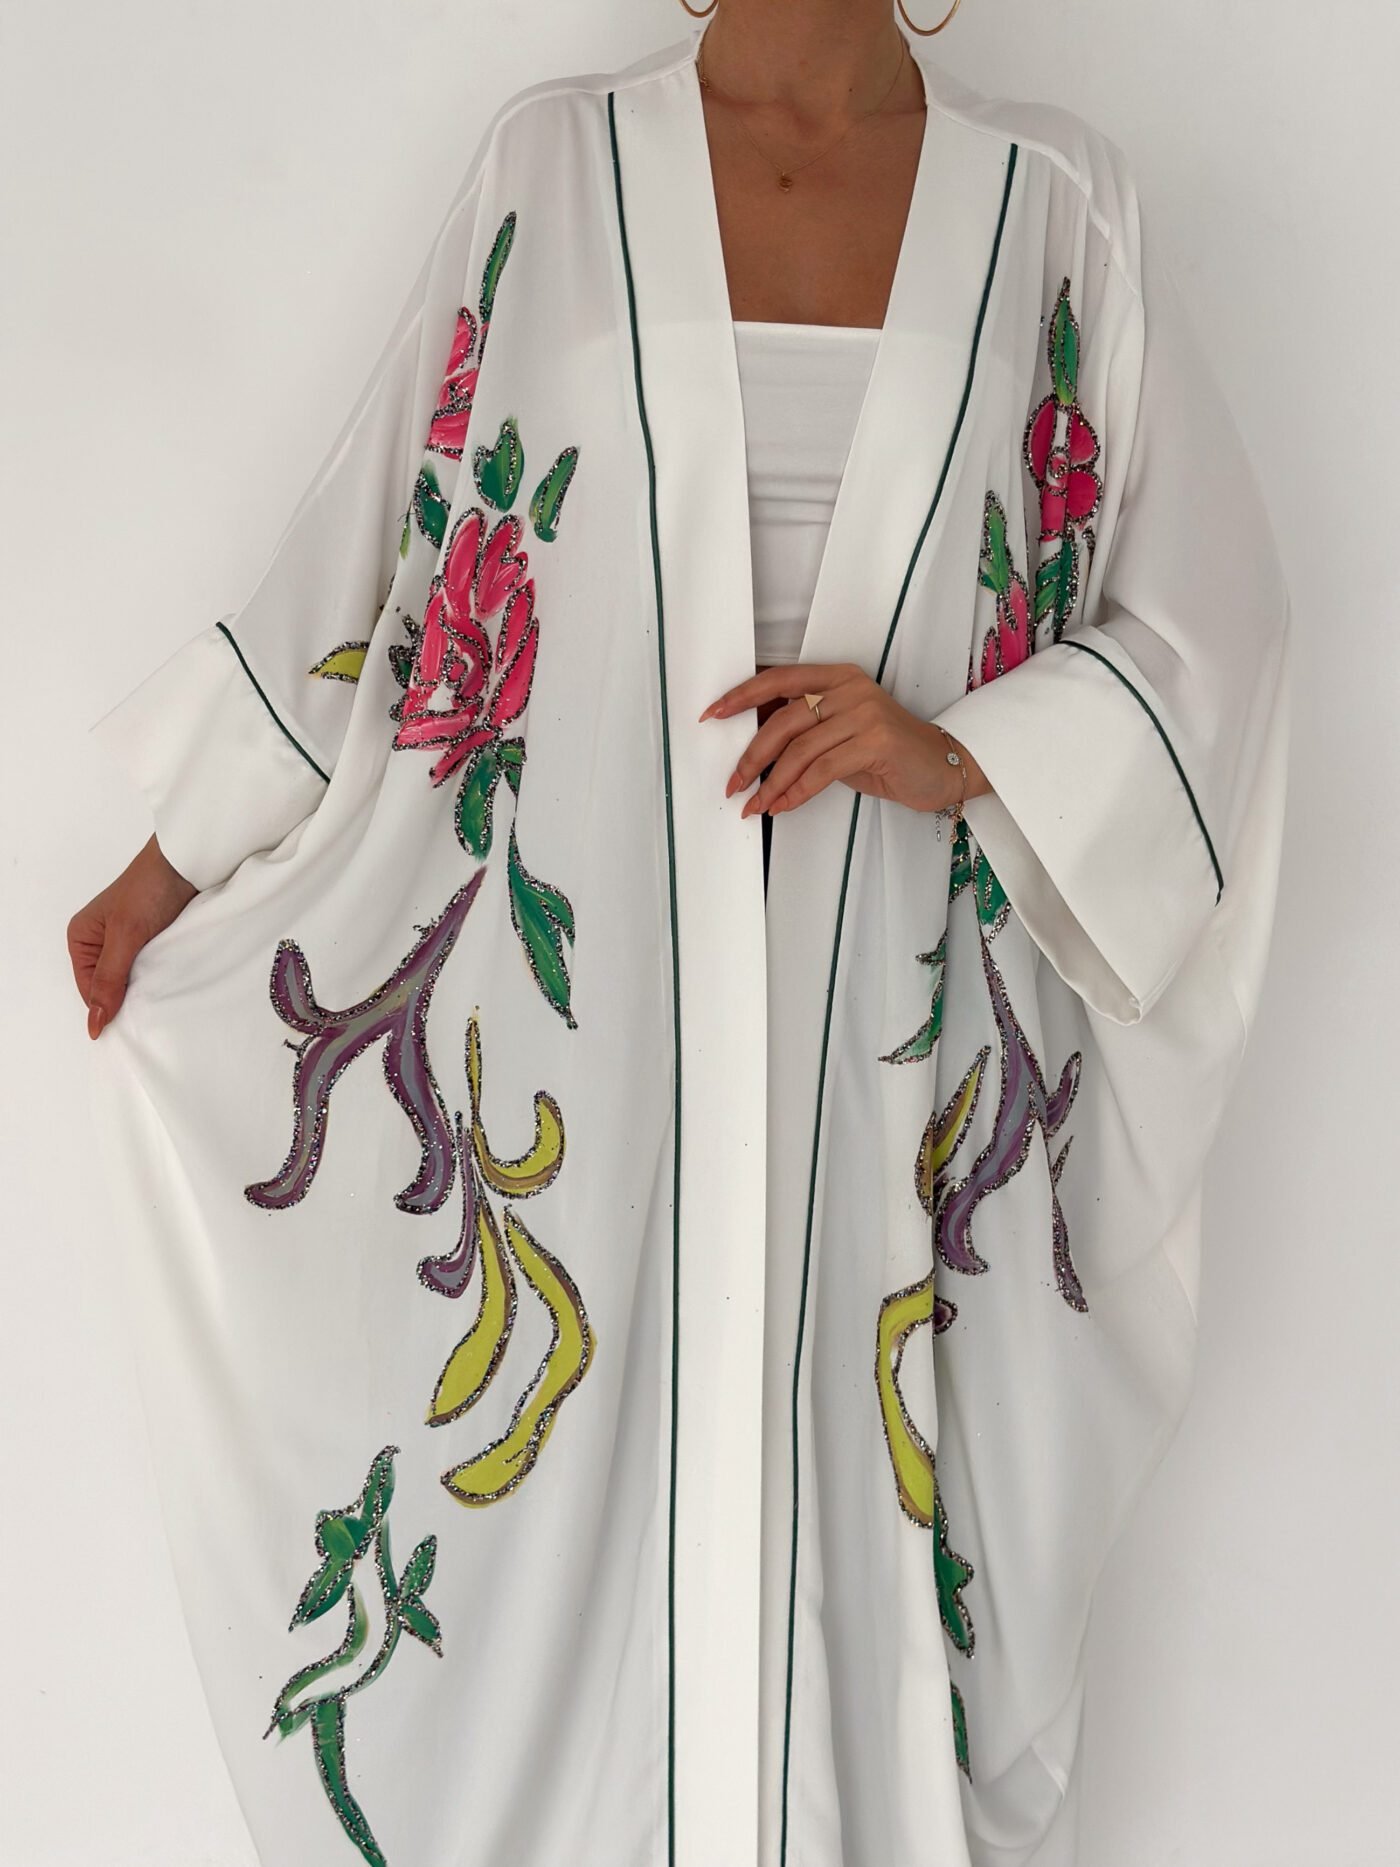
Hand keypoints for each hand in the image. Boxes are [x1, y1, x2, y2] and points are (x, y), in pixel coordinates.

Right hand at [68, 834, 198, 1038]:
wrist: (187, 861)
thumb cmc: (149, 889)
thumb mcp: (125, 937)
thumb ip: (109, 979)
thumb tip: (94, 1023)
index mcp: (81, 939)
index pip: (89, 990)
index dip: (108, 1005)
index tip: (133, 1017)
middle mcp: (99, 942)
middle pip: (109, 986)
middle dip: (128, 996)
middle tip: (150, 1003)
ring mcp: (126, 942)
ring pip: (131, 979)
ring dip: (146, 985)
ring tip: (161, 989)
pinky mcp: (150, 940)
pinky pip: (150, 968)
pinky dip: (158, 975)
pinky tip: (169, 979)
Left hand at [698, 662, 989, 818]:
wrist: (939, 766)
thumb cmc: (884, 752)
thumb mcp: (839, 732)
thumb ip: (803, 728)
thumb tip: (751, 742)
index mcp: (836, 676)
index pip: (779, 679)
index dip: (741, 695)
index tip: (712, 714)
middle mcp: (849, 688)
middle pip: (784, 719)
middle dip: (751, 755)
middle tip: (732, 782)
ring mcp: (864, 713)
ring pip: (800, 749)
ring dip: (771, 783)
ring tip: (754, 804)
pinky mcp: (876, 742)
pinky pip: (822, 771)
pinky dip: (796, 792)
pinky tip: (782, 806)